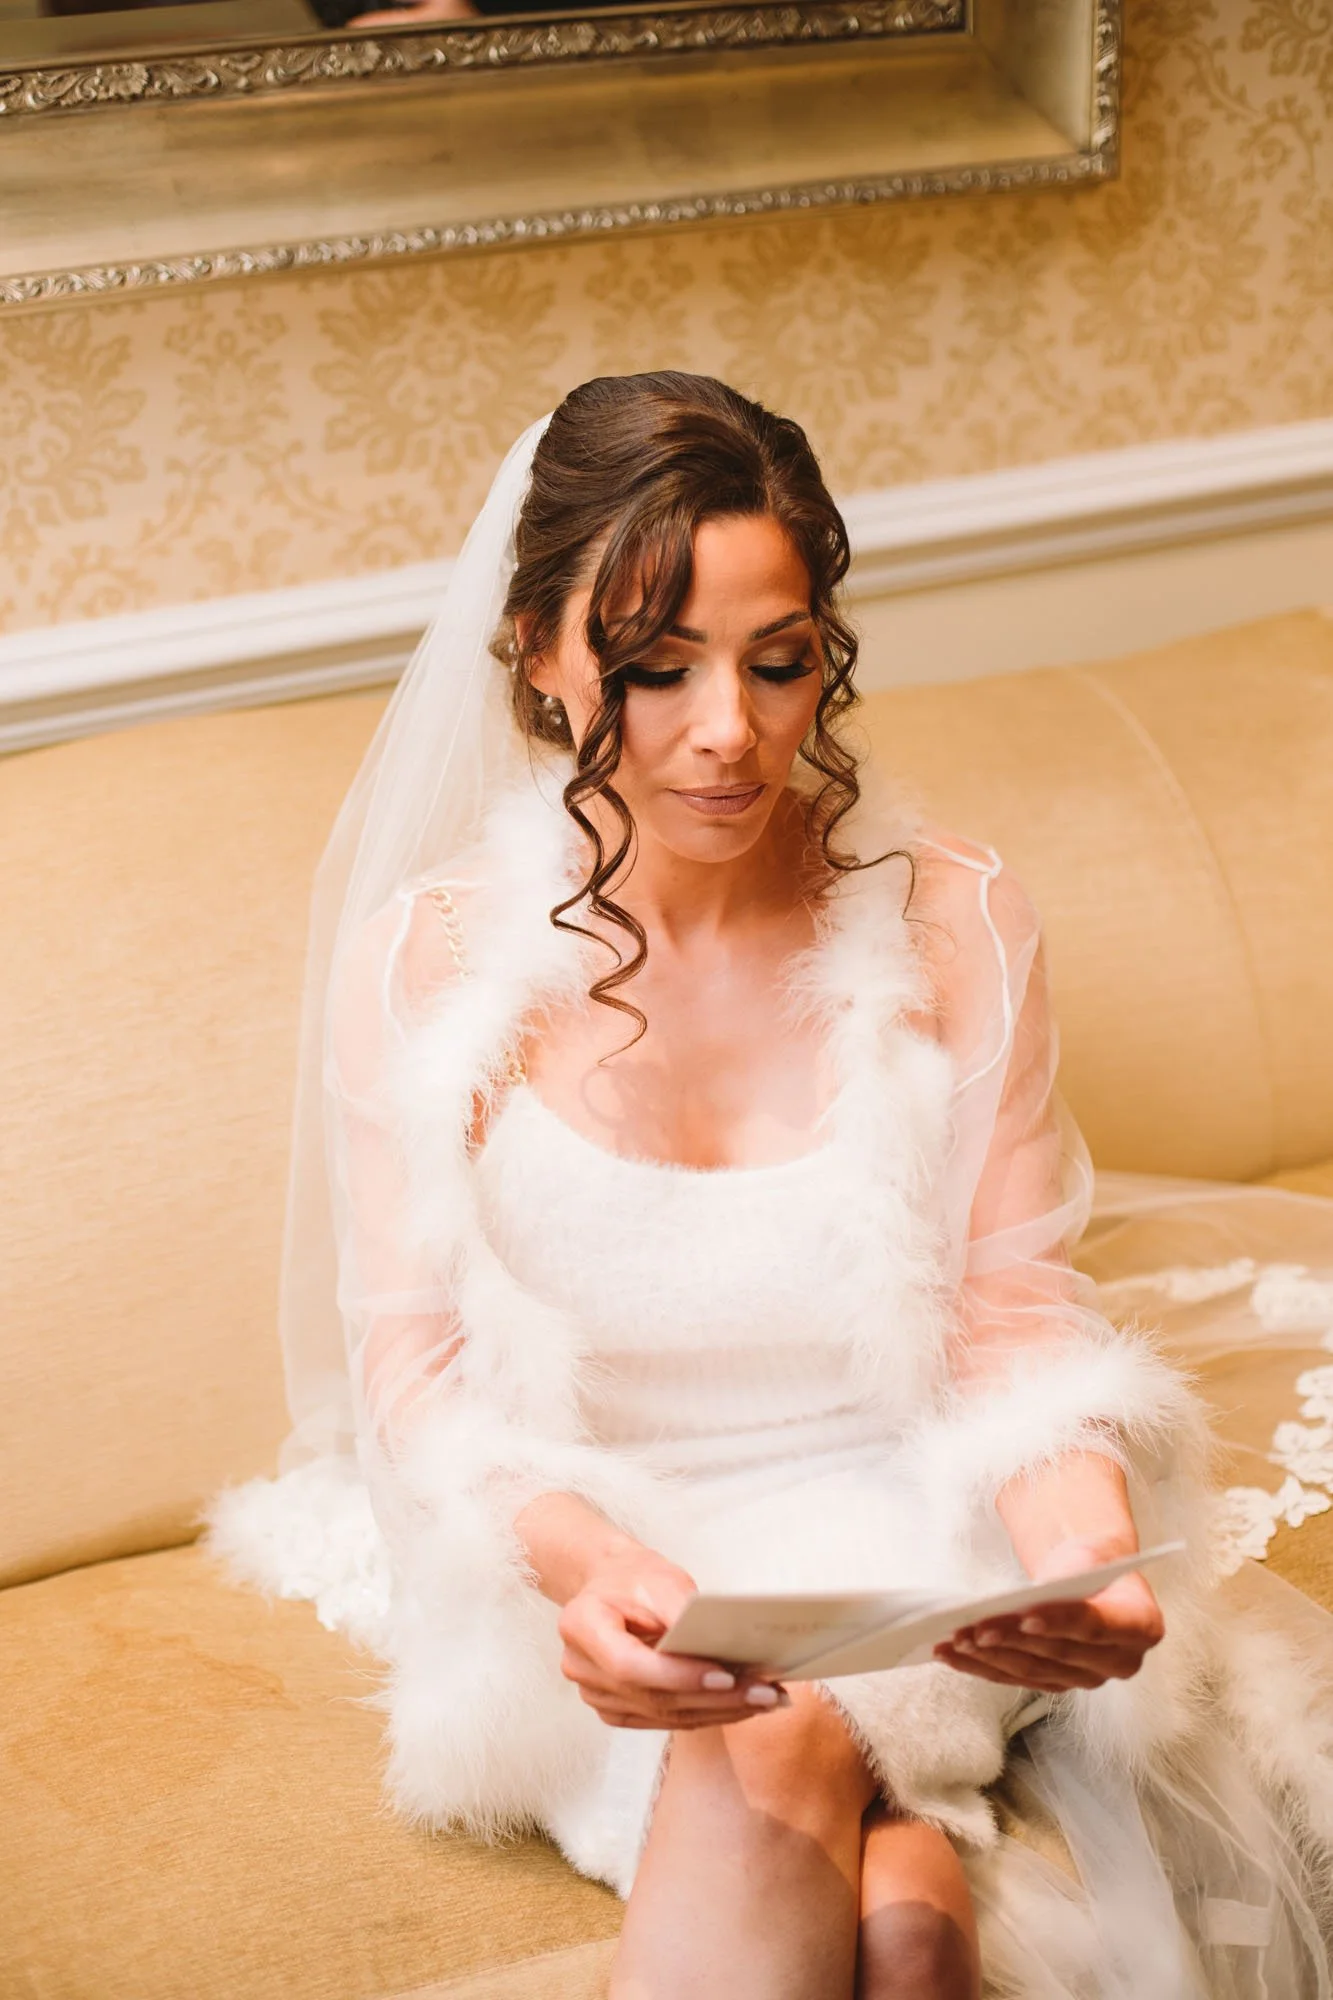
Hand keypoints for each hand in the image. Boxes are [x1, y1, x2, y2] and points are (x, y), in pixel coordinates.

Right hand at [558, 1543, 788, 1729]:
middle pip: (653, 1696)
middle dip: (714, 1697)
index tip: (726, 1675)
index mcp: (581, 1626)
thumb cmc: (634, 1576)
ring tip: (765, 1700)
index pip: (630, 1665)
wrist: (610, 1584)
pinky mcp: (618, 1709)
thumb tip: (723, 1645)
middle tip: (765, 1692)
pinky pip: (665, 1719)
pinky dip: (705, 1714)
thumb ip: (683, 1613)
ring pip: (664, 1715)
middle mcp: (581, 1668)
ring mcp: (597, 1695)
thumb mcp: (659, 1579)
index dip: (678, 1675)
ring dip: (719, 1711)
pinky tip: (741, 1705)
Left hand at [932, 1538, 1164, 1693]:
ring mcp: (1087, 1678)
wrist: (1092, 1579)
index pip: (1095, 1626)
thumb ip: (1065, 1580)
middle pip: (1058, 1653)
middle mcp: (1120, 1662)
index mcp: (1141, 1627)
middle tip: (974, 1628)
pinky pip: (1017, 1678)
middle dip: (1012, 1640)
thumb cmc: (1090, 1564)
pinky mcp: (1057, 1684)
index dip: (1059, 1622)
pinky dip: (982, 1666)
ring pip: (1033, 1670)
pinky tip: (952, 1654)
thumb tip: (1022, 1602)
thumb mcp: (1087, 1558)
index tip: (1024, 1617)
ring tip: (954, 1639)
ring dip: (990, 1657)